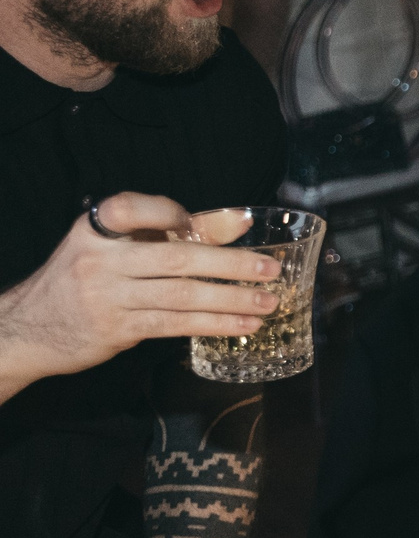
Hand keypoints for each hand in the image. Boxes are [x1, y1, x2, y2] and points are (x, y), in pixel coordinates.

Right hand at [0, 196, 278, 396]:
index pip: (133, 208)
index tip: (223, 221)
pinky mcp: (115, 329)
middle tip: (271, 268)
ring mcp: (105, 296)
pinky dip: (213, 324)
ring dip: (231, 300)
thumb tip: (238, 222)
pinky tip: (242, 324)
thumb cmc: (86, 277)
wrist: (28, 327)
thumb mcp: (116, 246)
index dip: (174, 213)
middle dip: (230, 263)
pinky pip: (174, 325)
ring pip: (181, 295)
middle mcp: (97, 259)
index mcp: (95, 228)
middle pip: (175, 257)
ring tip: (268, 302)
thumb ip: (173, 231)